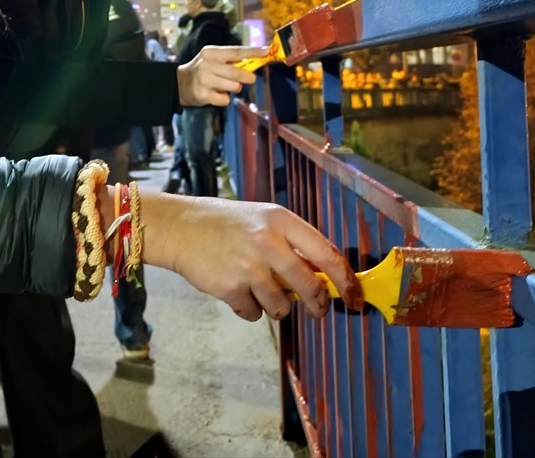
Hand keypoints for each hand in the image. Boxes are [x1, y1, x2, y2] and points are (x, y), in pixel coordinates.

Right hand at [140, 192, 363, 320]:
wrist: (179, 227)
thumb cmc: (225, 224)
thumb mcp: (262, 220)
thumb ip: (292, 244)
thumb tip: (324, 278)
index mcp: (281, 220)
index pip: (327, 254)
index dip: (346, 281)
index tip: (355, 297)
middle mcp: (268, 241)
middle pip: (310, 287)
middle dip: (317, 304)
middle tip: (317, 309)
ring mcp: (248, 266)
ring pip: (282, 306)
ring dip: (276, 306)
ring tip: (258, 289)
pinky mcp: (230, 288)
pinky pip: (254, 313)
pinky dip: (249, 309)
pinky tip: (236, 290)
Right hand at [177, 45, 269, 106]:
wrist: (179, 84)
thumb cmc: (202, 70)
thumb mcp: (213, 59)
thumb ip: (230, 60)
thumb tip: (254, 62)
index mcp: (211, 52)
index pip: (236, 51)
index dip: (253, 52)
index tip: (266, 51)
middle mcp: (207, 65)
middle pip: (237, 72)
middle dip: (247, 77)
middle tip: (250, 79)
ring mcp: (204, 80)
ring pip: (234, 87)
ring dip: (233, 88)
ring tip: (223, 86)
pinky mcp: (203, 95)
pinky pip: (225, 100)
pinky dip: (224, 99)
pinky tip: (215, 94)